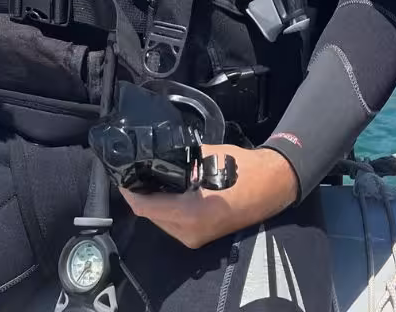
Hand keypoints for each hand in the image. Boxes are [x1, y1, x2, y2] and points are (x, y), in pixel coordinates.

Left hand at [119, 144, 297, 249]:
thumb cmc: (244, 169)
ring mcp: (197, 238)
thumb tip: (155, 156)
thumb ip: (178, 160)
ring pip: (162, 221)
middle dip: (142, 196)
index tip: (122, 175)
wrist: (274, 185)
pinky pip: (174, 224)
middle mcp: (190, 232)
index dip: (130, 192)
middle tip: (137, 173)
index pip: (145, 207)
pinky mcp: (203, 237)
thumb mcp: (207, 158)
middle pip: (151, 216)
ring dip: (154, 203)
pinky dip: (168, 209)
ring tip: (152, 179)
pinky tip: (169, 191)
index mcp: (190, 213)